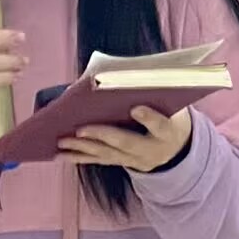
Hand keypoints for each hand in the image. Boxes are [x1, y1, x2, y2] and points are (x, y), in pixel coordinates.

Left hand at [59, 106, 192, 174]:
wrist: (176, 147)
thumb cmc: (170, 115)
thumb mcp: (172, 105)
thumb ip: (154, 94)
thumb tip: (123, 76)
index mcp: (169, 131)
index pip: (161, 125)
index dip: (149, 118)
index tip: (136, 108)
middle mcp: (152, 150)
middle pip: (126, 143)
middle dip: (102, 136)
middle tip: (79, 131)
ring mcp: (136, 160)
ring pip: (108, 154)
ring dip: (83, 149)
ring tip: (62, 142)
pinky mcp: (123, 162)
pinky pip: (100, 160)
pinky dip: (80, 157)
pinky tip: (63, 154)